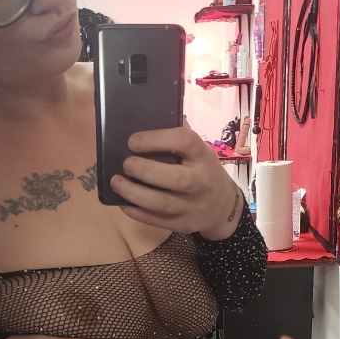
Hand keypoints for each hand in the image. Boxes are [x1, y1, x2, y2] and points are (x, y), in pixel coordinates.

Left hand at [110, 125, 243, 240]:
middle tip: (125, 164)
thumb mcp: (200, 151)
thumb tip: (148, 114)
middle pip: (176, 178)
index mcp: (203, 156)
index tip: (133, 141)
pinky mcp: (183, 224)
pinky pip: (157, 220)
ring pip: (162, 203)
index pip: (185, 142)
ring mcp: (192, 206)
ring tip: (116, 182)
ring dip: (134, 193)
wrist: (223, 207)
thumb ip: (179, 136)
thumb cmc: (203, 170)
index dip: (157, 139)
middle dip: (145, 171)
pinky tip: (123, 202)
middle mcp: (201, 181)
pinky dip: (137, 212)